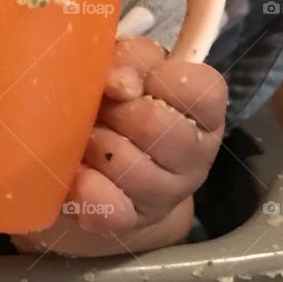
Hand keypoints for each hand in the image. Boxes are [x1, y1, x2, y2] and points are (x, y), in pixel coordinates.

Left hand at [62, 36, 226, 236]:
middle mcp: (194, 155)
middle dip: (115, 111)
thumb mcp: (131, 68)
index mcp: (202, 111)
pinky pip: (109, 207)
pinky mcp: (130, 221)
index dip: (164, 80)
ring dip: (93, 143)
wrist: (98, 167)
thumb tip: (119, 83)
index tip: (135, 83)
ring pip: (126, 163)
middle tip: (100, 110)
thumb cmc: (119, 104)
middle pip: (156, 125)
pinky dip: (86, 188)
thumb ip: (131, 60)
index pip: (205, 90)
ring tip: (84, 138)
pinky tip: (77, 175)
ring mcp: (165, 194)